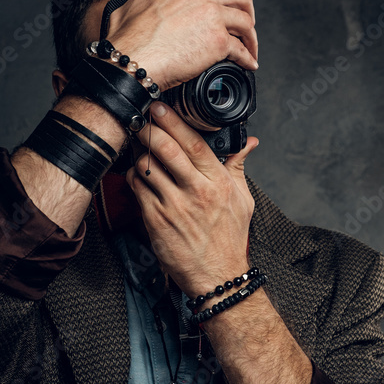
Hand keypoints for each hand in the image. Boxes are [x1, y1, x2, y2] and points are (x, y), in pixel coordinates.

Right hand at [100, 0, 258, 91]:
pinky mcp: (218, 41)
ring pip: (245, 22)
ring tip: (249, 49)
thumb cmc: (127, 38)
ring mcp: (212, 16)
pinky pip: (242, 50)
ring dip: (250, 37)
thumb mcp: (130, 2)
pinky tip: (248, 64)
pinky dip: (247, 58)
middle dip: (247, 11)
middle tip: (247, 25)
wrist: (131, 60)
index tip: (227, 5)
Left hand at [124, 101, 259, 297]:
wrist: (217, 276)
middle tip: (141, 115)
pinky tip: (138, 172)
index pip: (195, 143)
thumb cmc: (229, 239)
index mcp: (218, 183)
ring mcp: (174, 206)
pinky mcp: (156, 220)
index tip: (162, 106)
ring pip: (147, 166)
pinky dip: (134, 175)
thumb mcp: (243, 200)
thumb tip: (249, 143)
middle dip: (150, 128)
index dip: (175, 121)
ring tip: (138, 143)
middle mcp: (196, 193)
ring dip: (139, 151)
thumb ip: (239, 166)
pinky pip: (138, 188)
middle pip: (167, 149)